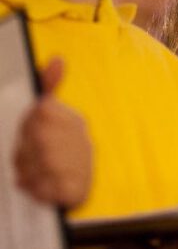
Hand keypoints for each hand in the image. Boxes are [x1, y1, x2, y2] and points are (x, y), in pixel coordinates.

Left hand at [13, 57, 91, 207]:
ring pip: (34, 164)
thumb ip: (51, 86)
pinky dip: (35, 189)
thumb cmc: (63, 151)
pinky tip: (41, 185)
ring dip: (27, 171)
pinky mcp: (72, 189)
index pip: (41, 111)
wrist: (81, 190)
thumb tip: (57, 58)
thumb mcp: (54, 115)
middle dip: (24, 150)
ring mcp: (79, 165)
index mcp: (74, 121)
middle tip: (30, 156)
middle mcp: (80, 140)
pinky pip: (40, 188)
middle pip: (35, 138)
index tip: (30, 134)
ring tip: (35, 172)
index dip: (27, 126)